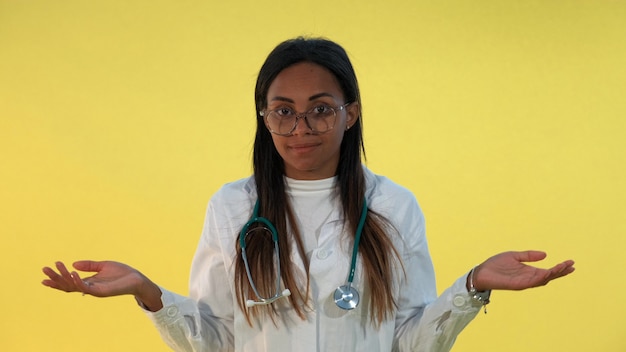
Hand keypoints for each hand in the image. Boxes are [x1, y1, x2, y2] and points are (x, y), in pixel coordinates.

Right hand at [42, 261, 162, 310]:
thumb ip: (89, 265)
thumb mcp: (103, 265)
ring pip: (74, 286)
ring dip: (63, 277)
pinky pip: (86, 287)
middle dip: (55, 278)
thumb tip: (73, 264)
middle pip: (67, 285)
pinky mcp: (101, 292)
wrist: (137, 279)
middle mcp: (89, 288)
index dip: (57, 280)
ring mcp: (94, 291)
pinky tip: (72, 272)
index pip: (69, 283)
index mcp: (89, 282)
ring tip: (56, 267)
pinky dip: (78, 280)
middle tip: (44, 269)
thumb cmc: (122, 273)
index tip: (44, 275)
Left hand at [470, 251, 574, 291]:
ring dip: (554, 274)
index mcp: (529, 271)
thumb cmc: (496, 265)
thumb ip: (529, 256)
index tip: (570, 263)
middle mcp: (529, 278)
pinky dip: (542, 277)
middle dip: (561, 271)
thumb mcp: (514, 256)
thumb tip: (545, 254)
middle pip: (549, 276)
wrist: (481, 272)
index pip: (548, 271)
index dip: (559, 268)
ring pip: (543, 279)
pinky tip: (549, 272)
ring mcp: (524, 282)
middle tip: (571, 266)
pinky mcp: (518, 284)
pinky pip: (532, 282)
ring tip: (564, 267)